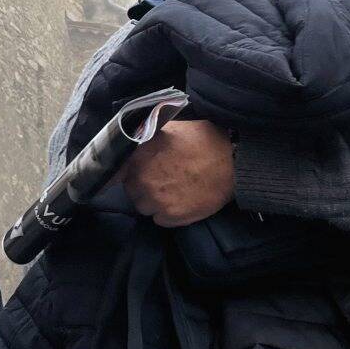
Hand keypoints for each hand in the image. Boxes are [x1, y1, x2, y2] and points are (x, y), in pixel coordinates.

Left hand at [120, 118, 235, 226]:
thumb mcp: (170, 129)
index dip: (127, 172)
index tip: (135, 172)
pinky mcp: (170, 217)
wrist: (232, 164)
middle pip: (131, 190)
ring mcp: (155, 200)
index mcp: (139, 156)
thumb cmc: (202, 141)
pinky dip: (167, 213)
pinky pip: (159, 220)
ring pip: (143, 207)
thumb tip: (132, 139)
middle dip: (142, 186)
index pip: (116, 171)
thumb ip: (146, 136)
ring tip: (172, 191)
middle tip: (161, 179)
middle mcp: (142, 180)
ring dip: (153, 202)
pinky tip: (180, 201)